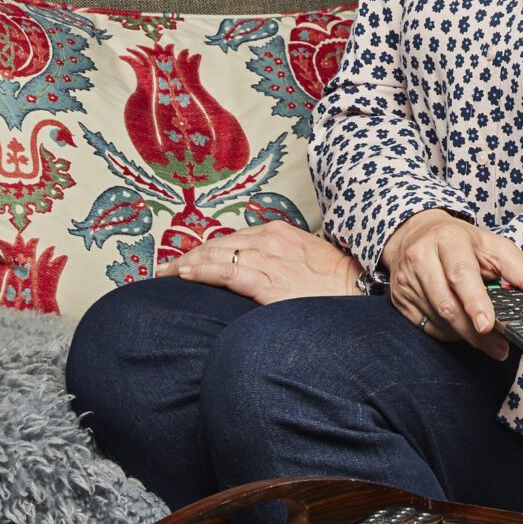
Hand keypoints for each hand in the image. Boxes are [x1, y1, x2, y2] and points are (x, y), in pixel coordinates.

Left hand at [165, 223, 362, 304]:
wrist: (360, 291)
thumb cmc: (337, 281)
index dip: (204, 250)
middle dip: (187, 256)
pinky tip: (182, 276)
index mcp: (278, 232)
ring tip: (163, 275)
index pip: (231, 239)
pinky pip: (225, 273)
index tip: (186, 260)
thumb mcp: (307, 259)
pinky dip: (200, 272)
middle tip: (163, 270)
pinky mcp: (266, 281)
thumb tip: (261, 270)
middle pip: (217, 245)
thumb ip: (281, 258)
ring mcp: (267, 259)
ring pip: (214, 256)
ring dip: (185, 264)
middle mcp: (269, 240)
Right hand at [378, 209, 522, 359]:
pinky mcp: (400, 299)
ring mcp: (407, 280)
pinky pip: (427, 327)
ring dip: (466, 336)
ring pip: (437, 320)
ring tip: (490, 342)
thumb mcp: (497, 247)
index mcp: (449, 240)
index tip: (488, 325)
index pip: (460, 274)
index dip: (475, 302)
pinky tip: (463, 330)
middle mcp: (421, 258)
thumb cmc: (463, 243)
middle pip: (447, 304)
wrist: (417, 234)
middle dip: (475, 332)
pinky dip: (450, 333)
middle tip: (500, 347)